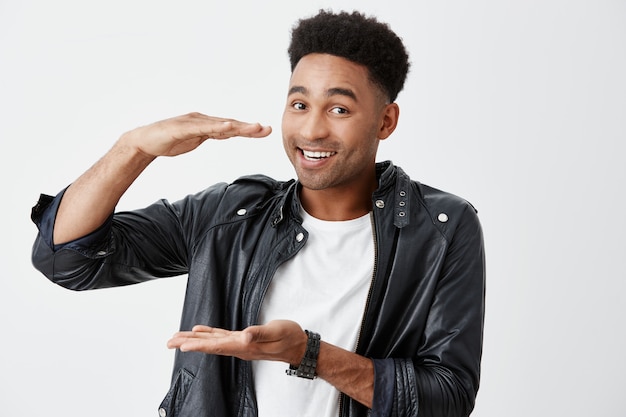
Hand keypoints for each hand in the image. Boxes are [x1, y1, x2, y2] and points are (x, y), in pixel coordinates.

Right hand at [121, 112, 271, 157]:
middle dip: (249, 127)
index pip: (231, 127)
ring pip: (220, 125)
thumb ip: (210, 135)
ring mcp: (193, 122)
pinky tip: (229, 127)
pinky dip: (217, 127)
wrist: (144, 141)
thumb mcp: (195, 140)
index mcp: (206, 124)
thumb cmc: (169, 140)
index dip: (248, 129)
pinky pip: (203, 128)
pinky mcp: (184, 128)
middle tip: (267, 129)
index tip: (265, 131)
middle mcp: (202, 120)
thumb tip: (226, 133)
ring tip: (255, 127)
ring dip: (238, 126)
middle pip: (230, 124)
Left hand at [167, 320, 306, 365]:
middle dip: (189, 343)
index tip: (182, 346)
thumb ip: (261, 333)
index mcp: (246, 345)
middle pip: (210, 345)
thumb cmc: (290, 337)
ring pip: (213, 342)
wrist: (299, 347)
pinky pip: (221, 337)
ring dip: (194, 340)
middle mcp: (240, 347)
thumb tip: (244, 336)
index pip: (218, 346)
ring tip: (177, 338)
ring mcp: (241, 344)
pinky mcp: (245, 340)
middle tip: (169, 342)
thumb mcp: (278, 332)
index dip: (199, 345)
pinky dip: (208, 334)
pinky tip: (200, 331)